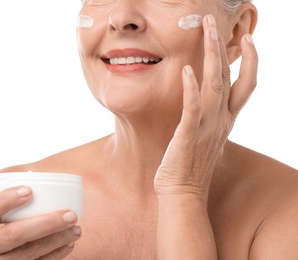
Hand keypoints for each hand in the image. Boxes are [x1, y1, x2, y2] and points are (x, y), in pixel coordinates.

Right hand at [0, 186, 81, 258]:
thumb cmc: (3, 233)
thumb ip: (11, 204)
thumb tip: (36, 173)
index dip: (6, 200)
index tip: (30, 190)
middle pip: (14, 234)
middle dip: (46, 223)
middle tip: (71, 214)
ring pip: (30, 252)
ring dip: (58, 239)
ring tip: (77, 228)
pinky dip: (56, 254)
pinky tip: (69, 243)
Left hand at [154, 14, 257, 197]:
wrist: (183, 192)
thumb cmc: (191, 165)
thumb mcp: (206, 137)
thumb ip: (210, 118)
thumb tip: (205, 104)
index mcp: (226, 120)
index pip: (245, 85)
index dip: (250, 61)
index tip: (249, 39)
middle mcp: (221, 120)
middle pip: (227, 77)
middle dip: (223, 47)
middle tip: (214, 21)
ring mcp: (207, 127)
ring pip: (214, 85)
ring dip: (211, 56)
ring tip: (207, 30)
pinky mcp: (189, 135)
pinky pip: (193, 109)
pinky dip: (192, 88)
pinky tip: (188, 70)